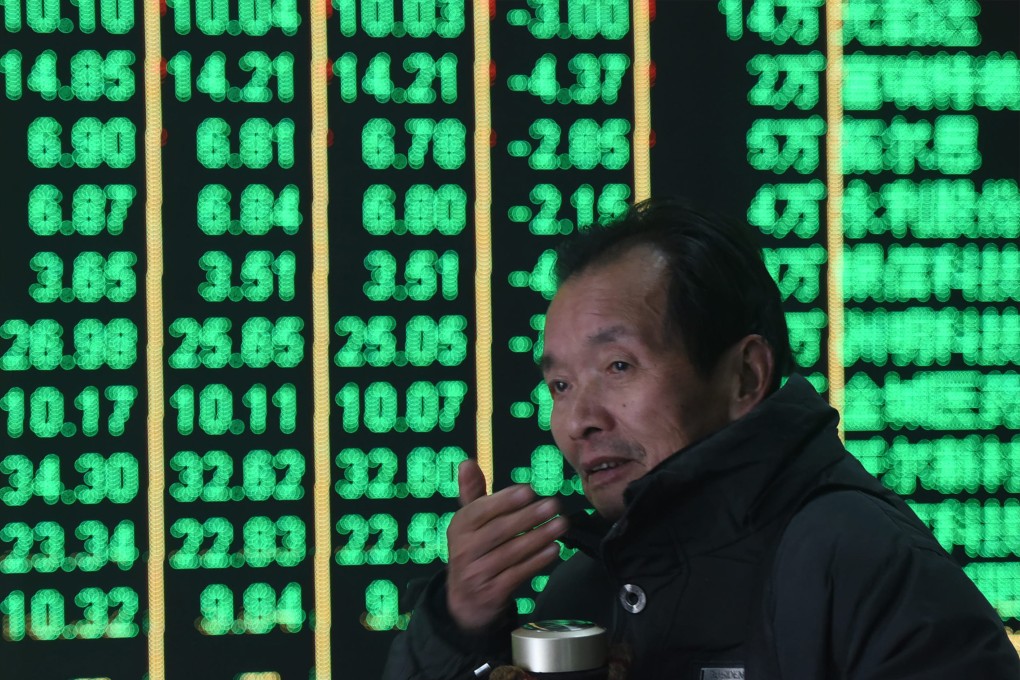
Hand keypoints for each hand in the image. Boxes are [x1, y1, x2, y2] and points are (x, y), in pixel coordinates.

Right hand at [446, 459, 565, 632]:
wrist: (465, 602)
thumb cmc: (474, 552)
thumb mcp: (469, 524)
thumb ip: (473, 494)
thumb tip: (468, 462)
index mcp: (459, 527)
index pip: (480, 511)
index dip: (505, 500)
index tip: (529, 491)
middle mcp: (463, 550)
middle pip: (498, 531)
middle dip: (528, 516)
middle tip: (554, 505)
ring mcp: (476, 574)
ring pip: (511, 552)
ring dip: (539, 537)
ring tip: (561, 524)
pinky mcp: (492, 593)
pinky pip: (518, 574)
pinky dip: (538, 561)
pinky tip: (555, 549)